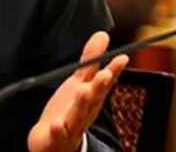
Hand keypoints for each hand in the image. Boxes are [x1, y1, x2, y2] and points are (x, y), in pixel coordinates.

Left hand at [27, 32, 128, 151]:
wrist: (53, 143)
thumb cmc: (69, 111)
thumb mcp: (79, 82)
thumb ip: (90, 60)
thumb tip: (103, 34)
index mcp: (92, 98)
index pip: (105, 82)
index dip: (114, 70)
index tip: (123, 57)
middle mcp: (85, 111)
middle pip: (94, 98)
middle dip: (100, 86)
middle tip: (106, 73)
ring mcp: (72, 125)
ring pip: (79, 115)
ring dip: (82, 104)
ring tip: (83, 91)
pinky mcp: (57, 138)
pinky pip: (58, 135)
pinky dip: (58, 130)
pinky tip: (56, 124)